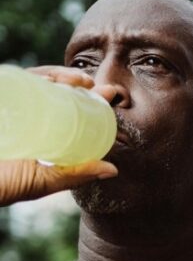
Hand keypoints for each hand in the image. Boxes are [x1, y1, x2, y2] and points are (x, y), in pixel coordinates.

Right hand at [0, 66, 118, 206]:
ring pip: (39, 80)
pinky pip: (17, 78)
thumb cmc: (3, 185)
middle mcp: (28, 113)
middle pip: (57, 91)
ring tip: (82, 82)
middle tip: (104, 88)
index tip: (112, 95)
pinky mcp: (2, 93)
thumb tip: (114, 170)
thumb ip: (76, 174)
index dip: (92, 100)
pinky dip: (37, 75)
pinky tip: (54, 79)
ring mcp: (11, 103)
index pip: (70, 110)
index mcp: (42, 130)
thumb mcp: (44, 181)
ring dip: (62, 75)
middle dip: (82, 84)